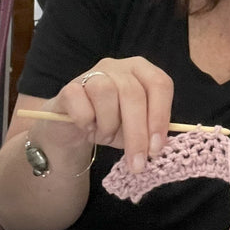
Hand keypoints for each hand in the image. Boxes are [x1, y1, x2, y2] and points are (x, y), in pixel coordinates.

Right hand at [43, 56, 173, 171]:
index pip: (160, 84)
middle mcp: (119, 67)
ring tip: (105, 136)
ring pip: (106, 92)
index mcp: (142, 71)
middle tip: (137, 163)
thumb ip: (150, 131)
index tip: (156, 147)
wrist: (73, 129)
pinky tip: (87, 128)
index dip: (160, 116)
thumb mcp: (136, 128)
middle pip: (133, 94)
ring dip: (108, 124)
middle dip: (137, 133)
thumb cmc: (111, 123)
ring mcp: (93, 73)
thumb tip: (158, 145)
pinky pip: (79, 100)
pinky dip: (85, 120)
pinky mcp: (69, 87)